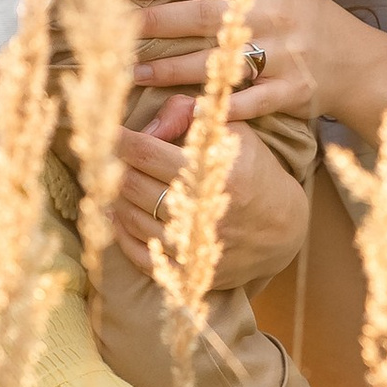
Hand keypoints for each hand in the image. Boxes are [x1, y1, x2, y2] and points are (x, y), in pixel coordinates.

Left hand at [110, 101, 311, 295]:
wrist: (283, 228)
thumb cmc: (254, 171)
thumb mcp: (235, 132)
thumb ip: (190, 115)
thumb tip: (147, 125)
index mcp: (211, 172)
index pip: (146, 152)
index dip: (120, 140)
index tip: (107, 132)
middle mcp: (200, 210)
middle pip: (133, 185)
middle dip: (113, 167)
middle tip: (103, 156)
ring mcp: (192, 245)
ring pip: (131, 218)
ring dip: (114, 197)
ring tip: (108, 182)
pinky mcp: (189, 271)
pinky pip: (140, 255)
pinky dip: (121, 234)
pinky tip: (115, 214)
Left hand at [124, 0, 386, 136]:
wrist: (349, 57)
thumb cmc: (300, 6)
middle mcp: (269, 16)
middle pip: (202, 18)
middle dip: (155, 24)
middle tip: (111, 29)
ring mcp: (279, 56)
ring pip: (216, 62)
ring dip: (170, 70)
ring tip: (130, 71)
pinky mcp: (287, 92)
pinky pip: (246, 103)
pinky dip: (216, 108)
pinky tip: (181, 113)